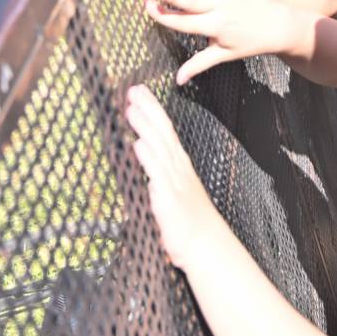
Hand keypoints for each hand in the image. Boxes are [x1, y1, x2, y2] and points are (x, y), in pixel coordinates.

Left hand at [125, 84, 220, 269]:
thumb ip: (160, 178)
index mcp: (179, 165)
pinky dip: (148, 157)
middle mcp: (178, 167)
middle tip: (133, 89)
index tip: (140, 93)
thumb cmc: (190, 223)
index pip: (165, 131)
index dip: (152, 111)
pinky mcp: (168, 197)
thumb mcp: (174, 194)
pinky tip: (138, 143)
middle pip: (162, 131)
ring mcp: (174, 180)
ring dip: (145, 126)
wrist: (206, 246)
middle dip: (148, 109)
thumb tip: (146, 168)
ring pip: (158, 146)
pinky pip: (157, 173)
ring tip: (131, 108)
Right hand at [148, 0, 308, 82]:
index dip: (165, 17)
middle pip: (195, 2)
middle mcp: (221, 9)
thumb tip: (177, 81)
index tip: (148, 8)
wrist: (276, 29)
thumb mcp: (223, 55)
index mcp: (214, 27)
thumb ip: (199, 65)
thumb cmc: (248, 43)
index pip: (184, 23)